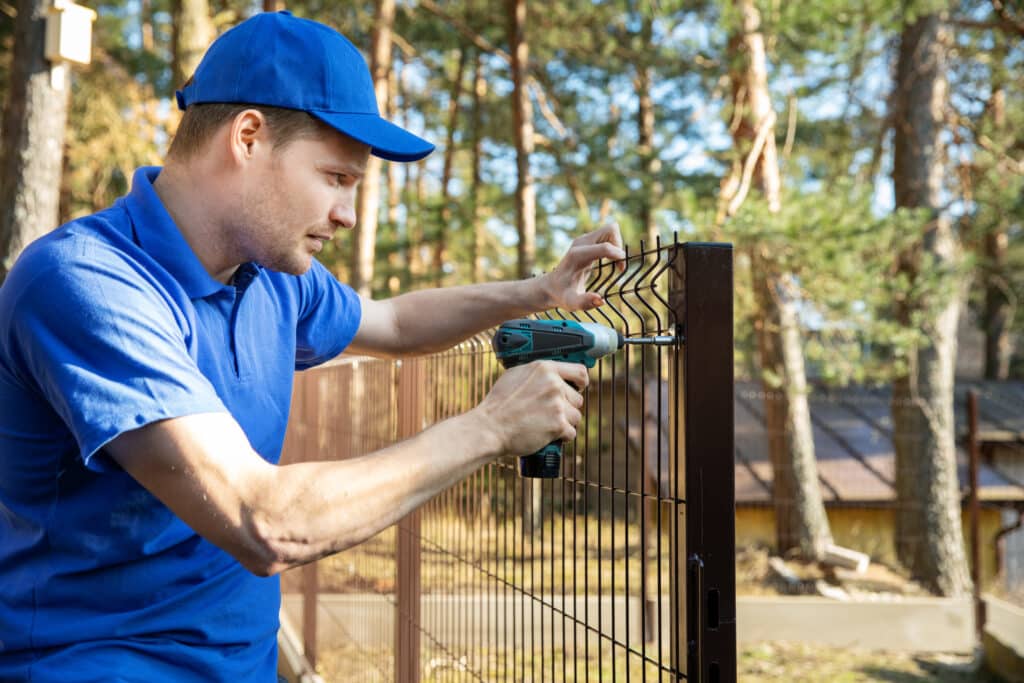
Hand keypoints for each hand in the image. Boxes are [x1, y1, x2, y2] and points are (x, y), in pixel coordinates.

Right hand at [473, 361, 588, 456]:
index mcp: (544, 368)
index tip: (579, 388)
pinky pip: (571, 432)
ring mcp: (557, 405)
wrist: (490, 427)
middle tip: (549, 413)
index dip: (581, 382)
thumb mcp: (516, 375)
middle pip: (577, 399)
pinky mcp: (558, 425)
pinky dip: (561, 437)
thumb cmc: (498, 404)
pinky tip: (548, 434)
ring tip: (545, 424)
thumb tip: (552, 375)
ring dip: (565, 423)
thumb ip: (537, 373)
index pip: (579, 372)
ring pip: (576, 416)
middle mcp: (554, 384)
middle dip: (566, 408)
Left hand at [540, 222, 625, 310]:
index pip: (605, 247)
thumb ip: (584, 302)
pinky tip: (610, 261)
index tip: (621, 270)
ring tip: (616, 263)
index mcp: (578, 255)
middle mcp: (581, 243)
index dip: (618, 256)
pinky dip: (613, 245)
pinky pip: (607, 235)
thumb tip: (601, 300)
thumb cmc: (562, 295)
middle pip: (611, 230)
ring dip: (618, 245)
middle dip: (620, 245)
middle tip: (619, 264)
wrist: (550, 286)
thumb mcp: (571, 303)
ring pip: (611, 230)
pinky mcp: (586, 241)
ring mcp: (583, 240)